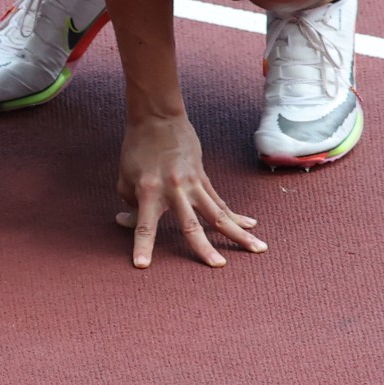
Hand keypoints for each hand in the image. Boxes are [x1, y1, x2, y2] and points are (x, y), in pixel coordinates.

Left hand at [113, 111, 263, 268]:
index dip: (142, 245)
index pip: (144, 224)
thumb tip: (127, 223)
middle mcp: (174, 190)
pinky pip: (220, 202)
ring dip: (238, 233)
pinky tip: (251, 226)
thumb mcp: (125, 178)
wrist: (158, 118)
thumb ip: (130, 205)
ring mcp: (192, 184)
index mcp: (149, 190)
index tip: (142, 266)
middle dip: (204, 247)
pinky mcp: (203, 178)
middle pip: (191, 224)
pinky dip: (235, 215)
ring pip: (217, 213)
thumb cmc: (137, 149)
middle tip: (218, 266)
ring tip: (258, 248)